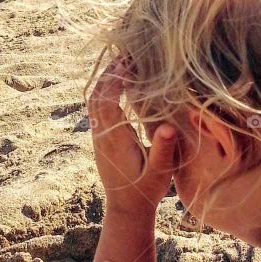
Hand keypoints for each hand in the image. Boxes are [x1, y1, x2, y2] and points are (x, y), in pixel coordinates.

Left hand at [87, 62, 176, 216]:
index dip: (116, 80)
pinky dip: (105, 90)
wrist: (126, 209)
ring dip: (105, 80)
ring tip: (123, 61)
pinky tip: (119, 81)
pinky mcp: (100, 138)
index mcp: (114, 140)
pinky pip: (96, 108)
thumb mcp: (160, 174)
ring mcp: (98, 136)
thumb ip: (163, 150)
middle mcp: (101, 135)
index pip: (107, 101)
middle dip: (109, 73)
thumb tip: (167, 126)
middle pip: (96, 96)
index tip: (130, 61)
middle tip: (128, 52)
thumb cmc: (146, 191)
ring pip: (92, 101)